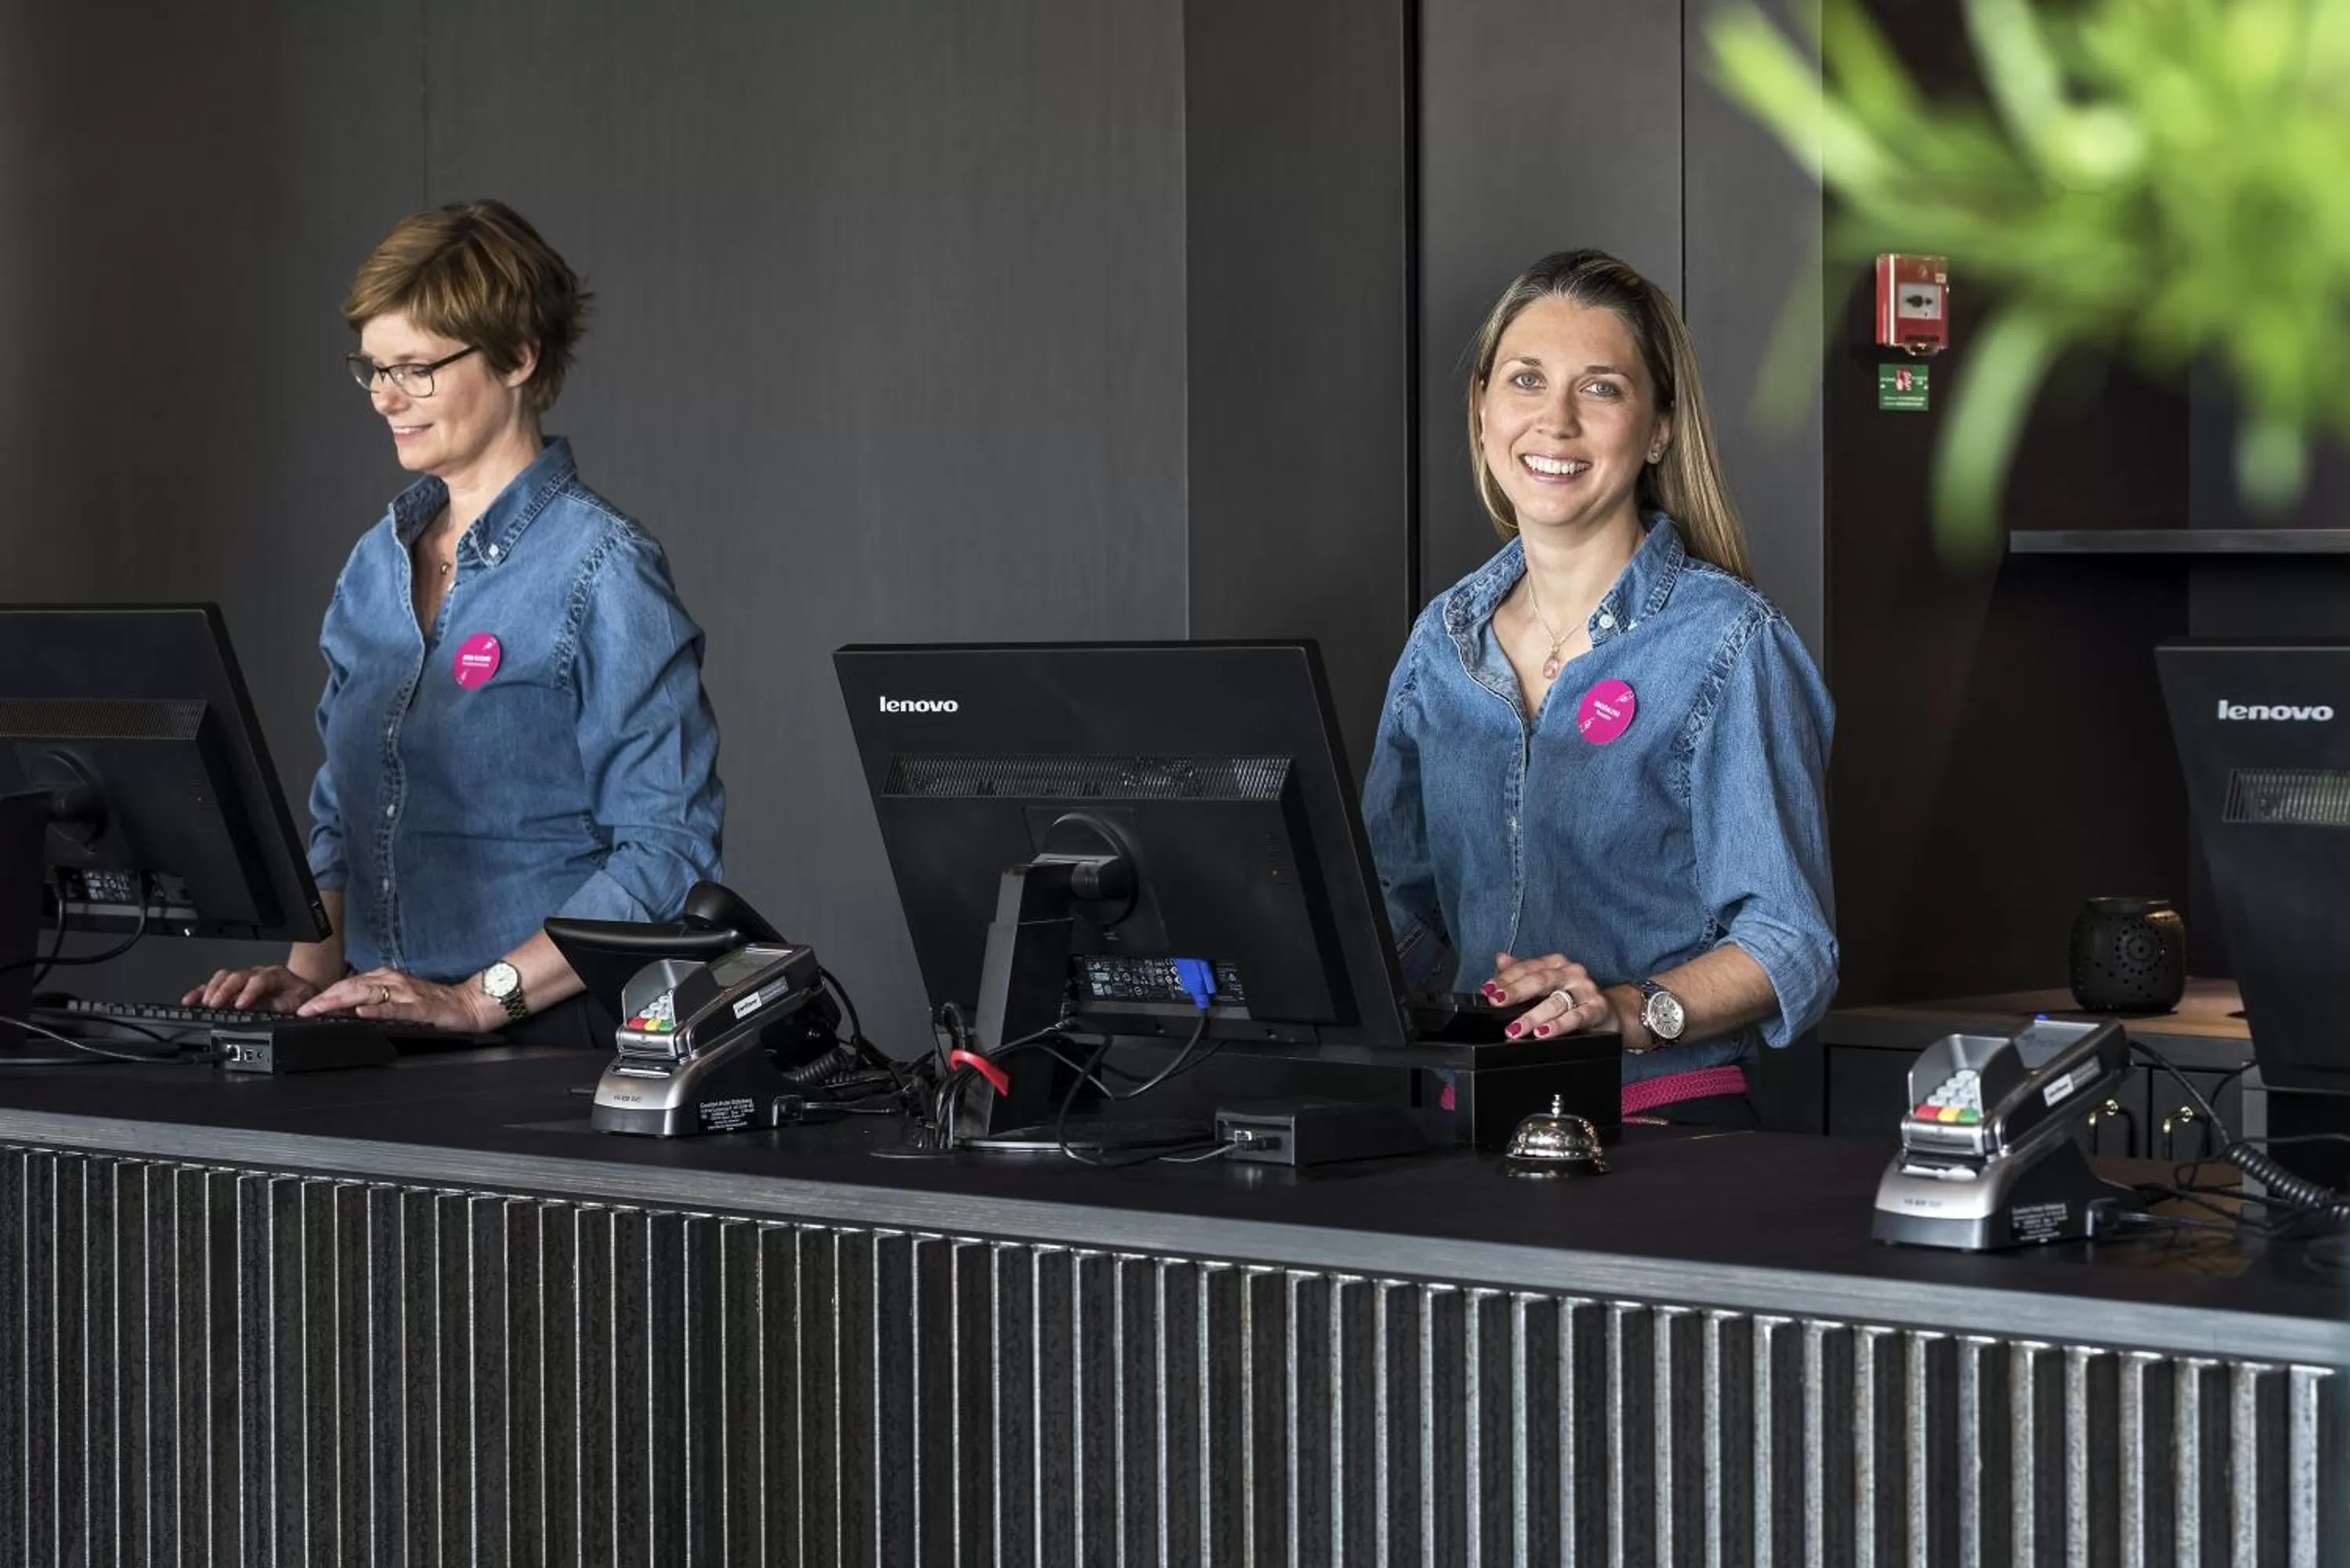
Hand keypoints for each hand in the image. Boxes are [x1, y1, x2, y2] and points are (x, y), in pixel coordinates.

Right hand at [184, 965, 319, 1012]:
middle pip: (238, 976)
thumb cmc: (298, 997)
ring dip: (211, 990)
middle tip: (215, 1004)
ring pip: (225, 976)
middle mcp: (257, 973)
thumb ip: (285, 1007)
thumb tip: (274, 1014)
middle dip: (224, 990)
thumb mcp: (298, 1003)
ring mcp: (244, 978)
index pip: (260, 979)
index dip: (249, 991)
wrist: (299, 990)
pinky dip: (201, 992)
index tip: (240, 1004)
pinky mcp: (234, 985)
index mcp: (276, 976)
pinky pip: (215, 984)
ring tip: (203, 1004)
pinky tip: (191, 1000)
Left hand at [299, 967, 494, 1032]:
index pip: (348, 985)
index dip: (324, 995)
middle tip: (303, 1010)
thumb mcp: (399, 999)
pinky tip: (363, 1012)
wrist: (470, 1004)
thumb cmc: (436, 1004)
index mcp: (387, 979)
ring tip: (321, 1009)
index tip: (303, 1008)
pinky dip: (377, 1010)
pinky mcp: (421, 1008)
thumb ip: (375, 1000)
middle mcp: (394, 982)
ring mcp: (407, 993)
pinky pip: (396, 1008)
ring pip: (368, 994)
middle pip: (352, 987)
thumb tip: (346, 1009)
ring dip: (341, 1001)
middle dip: (324, 999)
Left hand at [1481, 951, 1613, 1040]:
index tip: (1488, 990)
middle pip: (1539, 980)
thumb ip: (1522, 973)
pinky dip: (1557, 1026)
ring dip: (1532, 1016)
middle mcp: (1571, 972)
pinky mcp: (1597, 1008)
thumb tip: (1500, 959)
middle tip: (1496, 1002)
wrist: (1609, 1013)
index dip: (1505, 978)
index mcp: (1556, 963)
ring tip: (1515, 1028)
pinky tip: (1542, 1033)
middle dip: (1515, 991)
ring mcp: (1585, 989)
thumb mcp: (1546, 984)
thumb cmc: (1572, 997)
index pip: (1526, 967)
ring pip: (1555, 1001)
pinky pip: (1575, 1017)